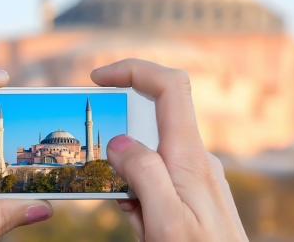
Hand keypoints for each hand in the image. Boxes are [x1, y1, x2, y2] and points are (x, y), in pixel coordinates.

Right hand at [91, 59, 247, 240]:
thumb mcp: (167, 223)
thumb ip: (144, 176)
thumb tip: (120, 142)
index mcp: (189, 157)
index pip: (169, 87)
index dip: (133, 69)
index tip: (97, 78)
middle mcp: (195, 158)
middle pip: (151, 122)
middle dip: (120, 143)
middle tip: (106, 179)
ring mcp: (194, 175)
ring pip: (147, 158)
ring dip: (127, 182)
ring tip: (137, 221)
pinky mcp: (190, 192)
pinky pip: (154, 181)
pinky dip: (137, 197)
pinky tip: (142, 224)